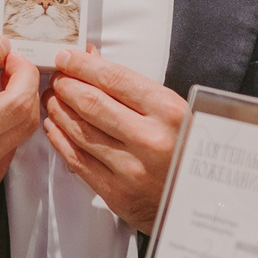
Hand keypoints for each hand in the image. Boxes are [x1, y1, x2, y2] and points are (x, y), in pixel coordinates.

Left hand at [44, 46, 185, 231]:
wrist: (204, 200)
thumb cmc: (189, 152)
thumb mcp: (175, 111)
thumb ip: (134, 87)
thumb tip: (93, 60)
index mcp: (169, 112)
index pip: (114, 79)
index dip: (82, 65)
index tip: (66, 57)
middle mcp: (149, 139)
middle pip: (91, 103)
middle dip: (66, 85)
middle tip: (57, 78)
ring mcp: (131, 169)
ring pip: (79, 130)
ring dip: (59, 110)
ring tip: (52, 98)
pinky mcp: (117, 193)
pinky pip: (77, 160)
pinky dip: (60, 139)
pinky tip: (55, 126)